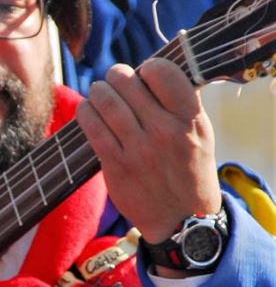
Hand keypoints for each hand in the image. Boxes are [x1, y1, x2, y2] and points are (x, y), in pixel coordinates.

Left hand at [75, 60, 221, 243]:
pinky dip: (86, 111)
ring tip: (101, 94)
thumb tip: (145, 71)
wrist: (182, 219)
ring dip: (98, 91)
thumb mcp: (200, 133)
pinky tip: (89, 110)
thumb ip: (178, 103)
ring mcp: (139, 149)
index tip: (144, 76)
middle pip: (126, 81)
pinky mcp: (116, 165)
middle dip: (116, 76)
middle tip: (116, 81)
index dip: (148, 68)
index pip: (162, 71)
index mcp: (190, 119)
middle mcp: (165, 132)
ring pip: (105, 100)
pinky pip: (91, 125)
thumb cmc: (188, 167)